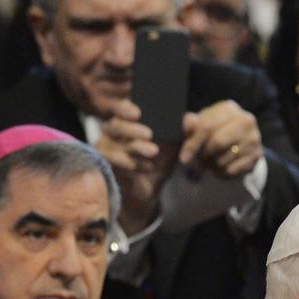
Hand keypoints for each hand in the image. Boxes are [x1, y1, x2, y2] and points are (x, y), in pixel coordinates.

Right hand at [95, 99, 177, 234]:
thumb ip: (184, 131)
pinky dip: (131, 165)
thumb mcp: (174, 146)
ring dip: (135, 148)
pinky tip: (147, 167)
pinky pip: (113, 164)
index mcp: (127, 123)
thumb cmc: (159, 161)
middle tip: (149, 134)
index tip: (138, 112)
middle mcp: (111, 134)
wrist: (150, 189)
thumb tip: (193, 119)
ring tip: (153, 151)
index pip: (120, 110)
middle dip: (132, 129)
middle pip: (114, 126)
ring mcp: (105, 151)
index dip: (125, 108)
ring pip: (114, 145)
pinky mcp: (105, 167)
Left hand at [179, 99, 261, 178]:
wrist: (240, 141)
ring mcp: (254, 138)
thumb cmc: (214, 131)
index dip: (193, 144)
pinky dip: (221, 173)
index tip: (183, 159)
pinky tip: (219, 168)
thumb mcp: (201, 125)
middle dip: (203, 155)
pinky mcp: (257, 155)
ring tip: (209, 163)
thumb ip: (192, 124)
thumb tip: (189, 122)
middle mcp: (245, 120)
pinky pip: (232, 170)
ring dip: (211, 165)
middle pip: (217, 142)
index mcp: (229, 109)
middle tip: (198, 162)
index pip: (207, 126)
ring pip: (224, 158)